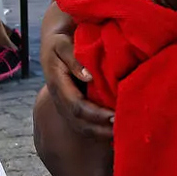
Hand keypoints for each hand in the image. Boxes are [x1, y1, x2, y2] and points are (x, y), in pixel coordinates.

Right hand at [39, 6, 114, 138]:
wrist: (53, 43)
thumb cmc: (61, 41)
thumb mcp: (63, 44)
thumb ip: (74, 58)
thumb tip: (88, 76)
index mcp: (57, 84)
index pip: (77, 106)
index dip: (96, 114)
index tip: (116, 115)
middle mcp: (60, 99)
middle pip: (79, 123)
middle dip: (101, 129)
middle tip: (123, 130)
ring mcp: (64, 106)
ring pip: (82, 128)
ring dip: (101, 134)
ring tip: (122, 135)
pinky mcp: (72, 107)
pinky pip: (84, 125)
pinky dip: (99, 131)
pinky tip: (115, 132)